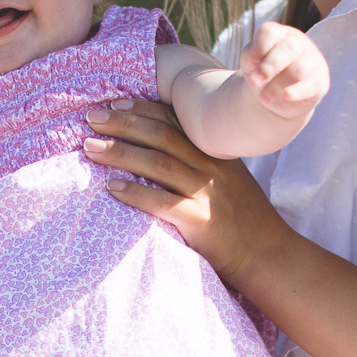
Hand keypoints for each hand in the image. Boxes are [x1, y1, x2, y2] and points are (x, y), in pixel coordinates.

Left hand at [81, 99, 291, 288]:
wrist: (267, 253)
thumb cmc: (241, 216)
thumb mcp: (226, 177)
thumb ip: (197, 160)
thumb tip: (156, 148)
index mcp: (213, 153)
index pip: (174, 121)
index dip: (142, 109)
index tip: (113, 103)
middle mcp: (210, 167)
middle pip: (162, 136)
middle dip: (124, 123)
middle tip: (91, 118)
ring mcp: (206, 193)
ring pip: (159, 164)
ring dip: (121, 153)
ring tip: (90, 148)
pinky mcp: (201, 220)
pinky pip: (163, 203)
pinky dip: (136, 193)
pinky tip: (112, 188)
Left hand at [240, 21, 329, 120]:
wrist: (278, 97)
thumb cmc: (265, 74)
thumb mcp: (251, 63)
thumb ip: (250, 57)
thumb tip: (256, 64)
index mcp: (279, 34)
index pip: (270, 32)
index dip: (258, 49)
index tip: (250, 65)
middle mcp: (298, 42)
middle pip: (288, 48)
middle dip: (268, 67)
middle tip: (254, 83)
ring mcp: (312, 59)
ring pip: (298, 69)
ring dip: (276, 86)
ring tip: (264, 97)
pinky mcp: (320, 80)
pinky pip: (313, 84)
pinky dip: (299, 90)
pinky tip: (287, 96)